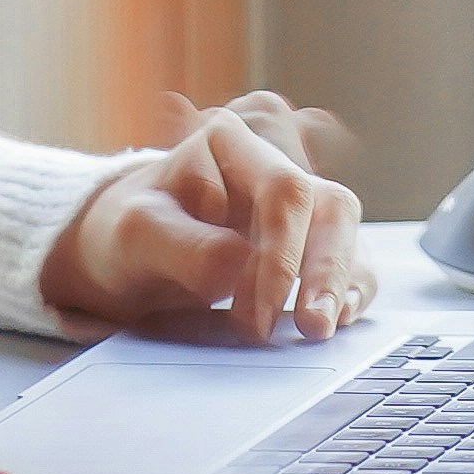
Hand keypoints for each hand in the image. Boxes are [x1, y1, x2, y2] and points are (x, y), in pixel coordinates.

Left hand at [44, 88, 371, 341]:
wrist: (124, 256)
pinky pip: (348, 261)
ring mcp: (297, 203)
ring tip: (320, 330)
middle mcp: (275, 163)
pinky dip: (349, 291)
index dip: (282, 255)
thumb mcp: (134, 236)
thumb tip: (242, 266)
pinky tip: (337, 318)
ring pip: (346, 234)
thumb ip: (184, 246)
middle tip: (311, 327)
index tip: (256, 318)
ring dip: (342, 284)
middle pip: (330, 207)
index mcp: (233, 143)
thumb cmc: (127, 235)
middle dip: (326, 271)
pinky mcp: (308, 241)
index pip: (284, 191)